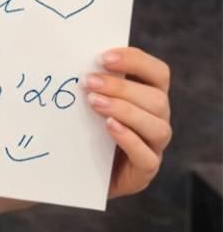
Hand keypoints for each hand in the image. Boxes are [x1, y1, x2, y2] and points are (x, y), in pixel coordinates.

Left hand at [81, 46, 172, 200]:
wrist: (82, 173)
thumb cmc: (87, 131)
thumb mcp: (91, 105)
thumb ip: (93, 85)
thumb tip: (74, 62)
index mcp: (150, 97)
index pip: (158, 73)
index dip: (135, 61)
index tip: (103, 57)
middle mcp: (158, 120)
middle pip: (157, 99)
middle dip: (121, 87)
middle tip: (88, 82)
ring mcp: (154, 147)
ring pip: (157, 126)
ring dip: (125, 110)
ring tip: (94, 103)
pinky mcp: (145, 171)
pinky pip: (147, 157)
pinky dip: (129, 139)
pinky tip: (109, 127)